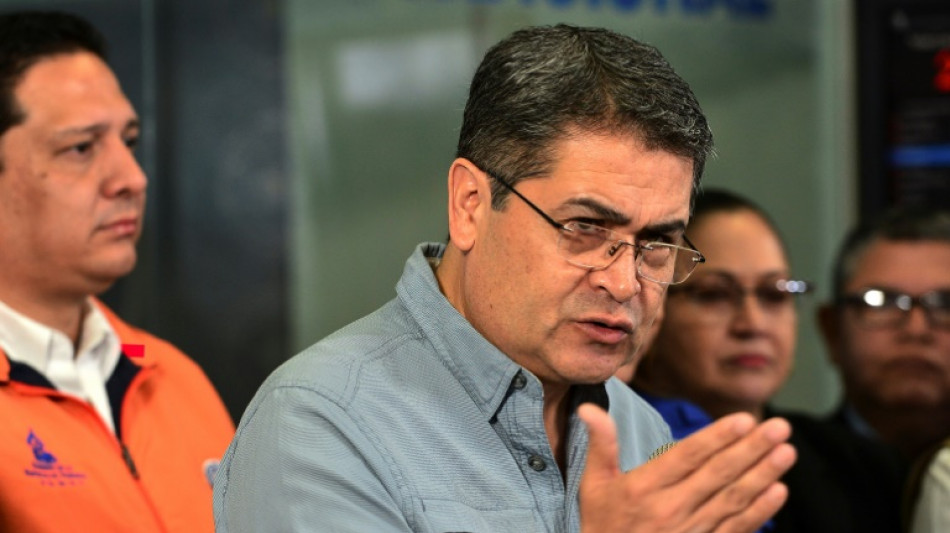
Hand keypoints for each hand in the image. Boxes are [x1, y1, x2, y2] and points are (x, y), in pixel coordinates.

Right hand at [578, 403, 795, 532]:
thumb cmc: (601, 523)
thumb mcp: (593, 484)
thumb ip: (601, 444)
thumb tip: (591, 408)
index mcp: (645, 488)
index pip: (688, 457)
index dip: (717, 438)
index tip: (744, 420)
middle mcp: (671, 509)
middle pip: (718, 474)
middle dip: (752, 449)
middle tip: (779, 427)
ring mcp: (691, 531)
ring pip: (733, 499)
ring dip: (763, 475)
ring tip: (786, 452)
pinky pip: (736, 528)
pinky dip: (759, 512)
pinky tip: (778, 491)